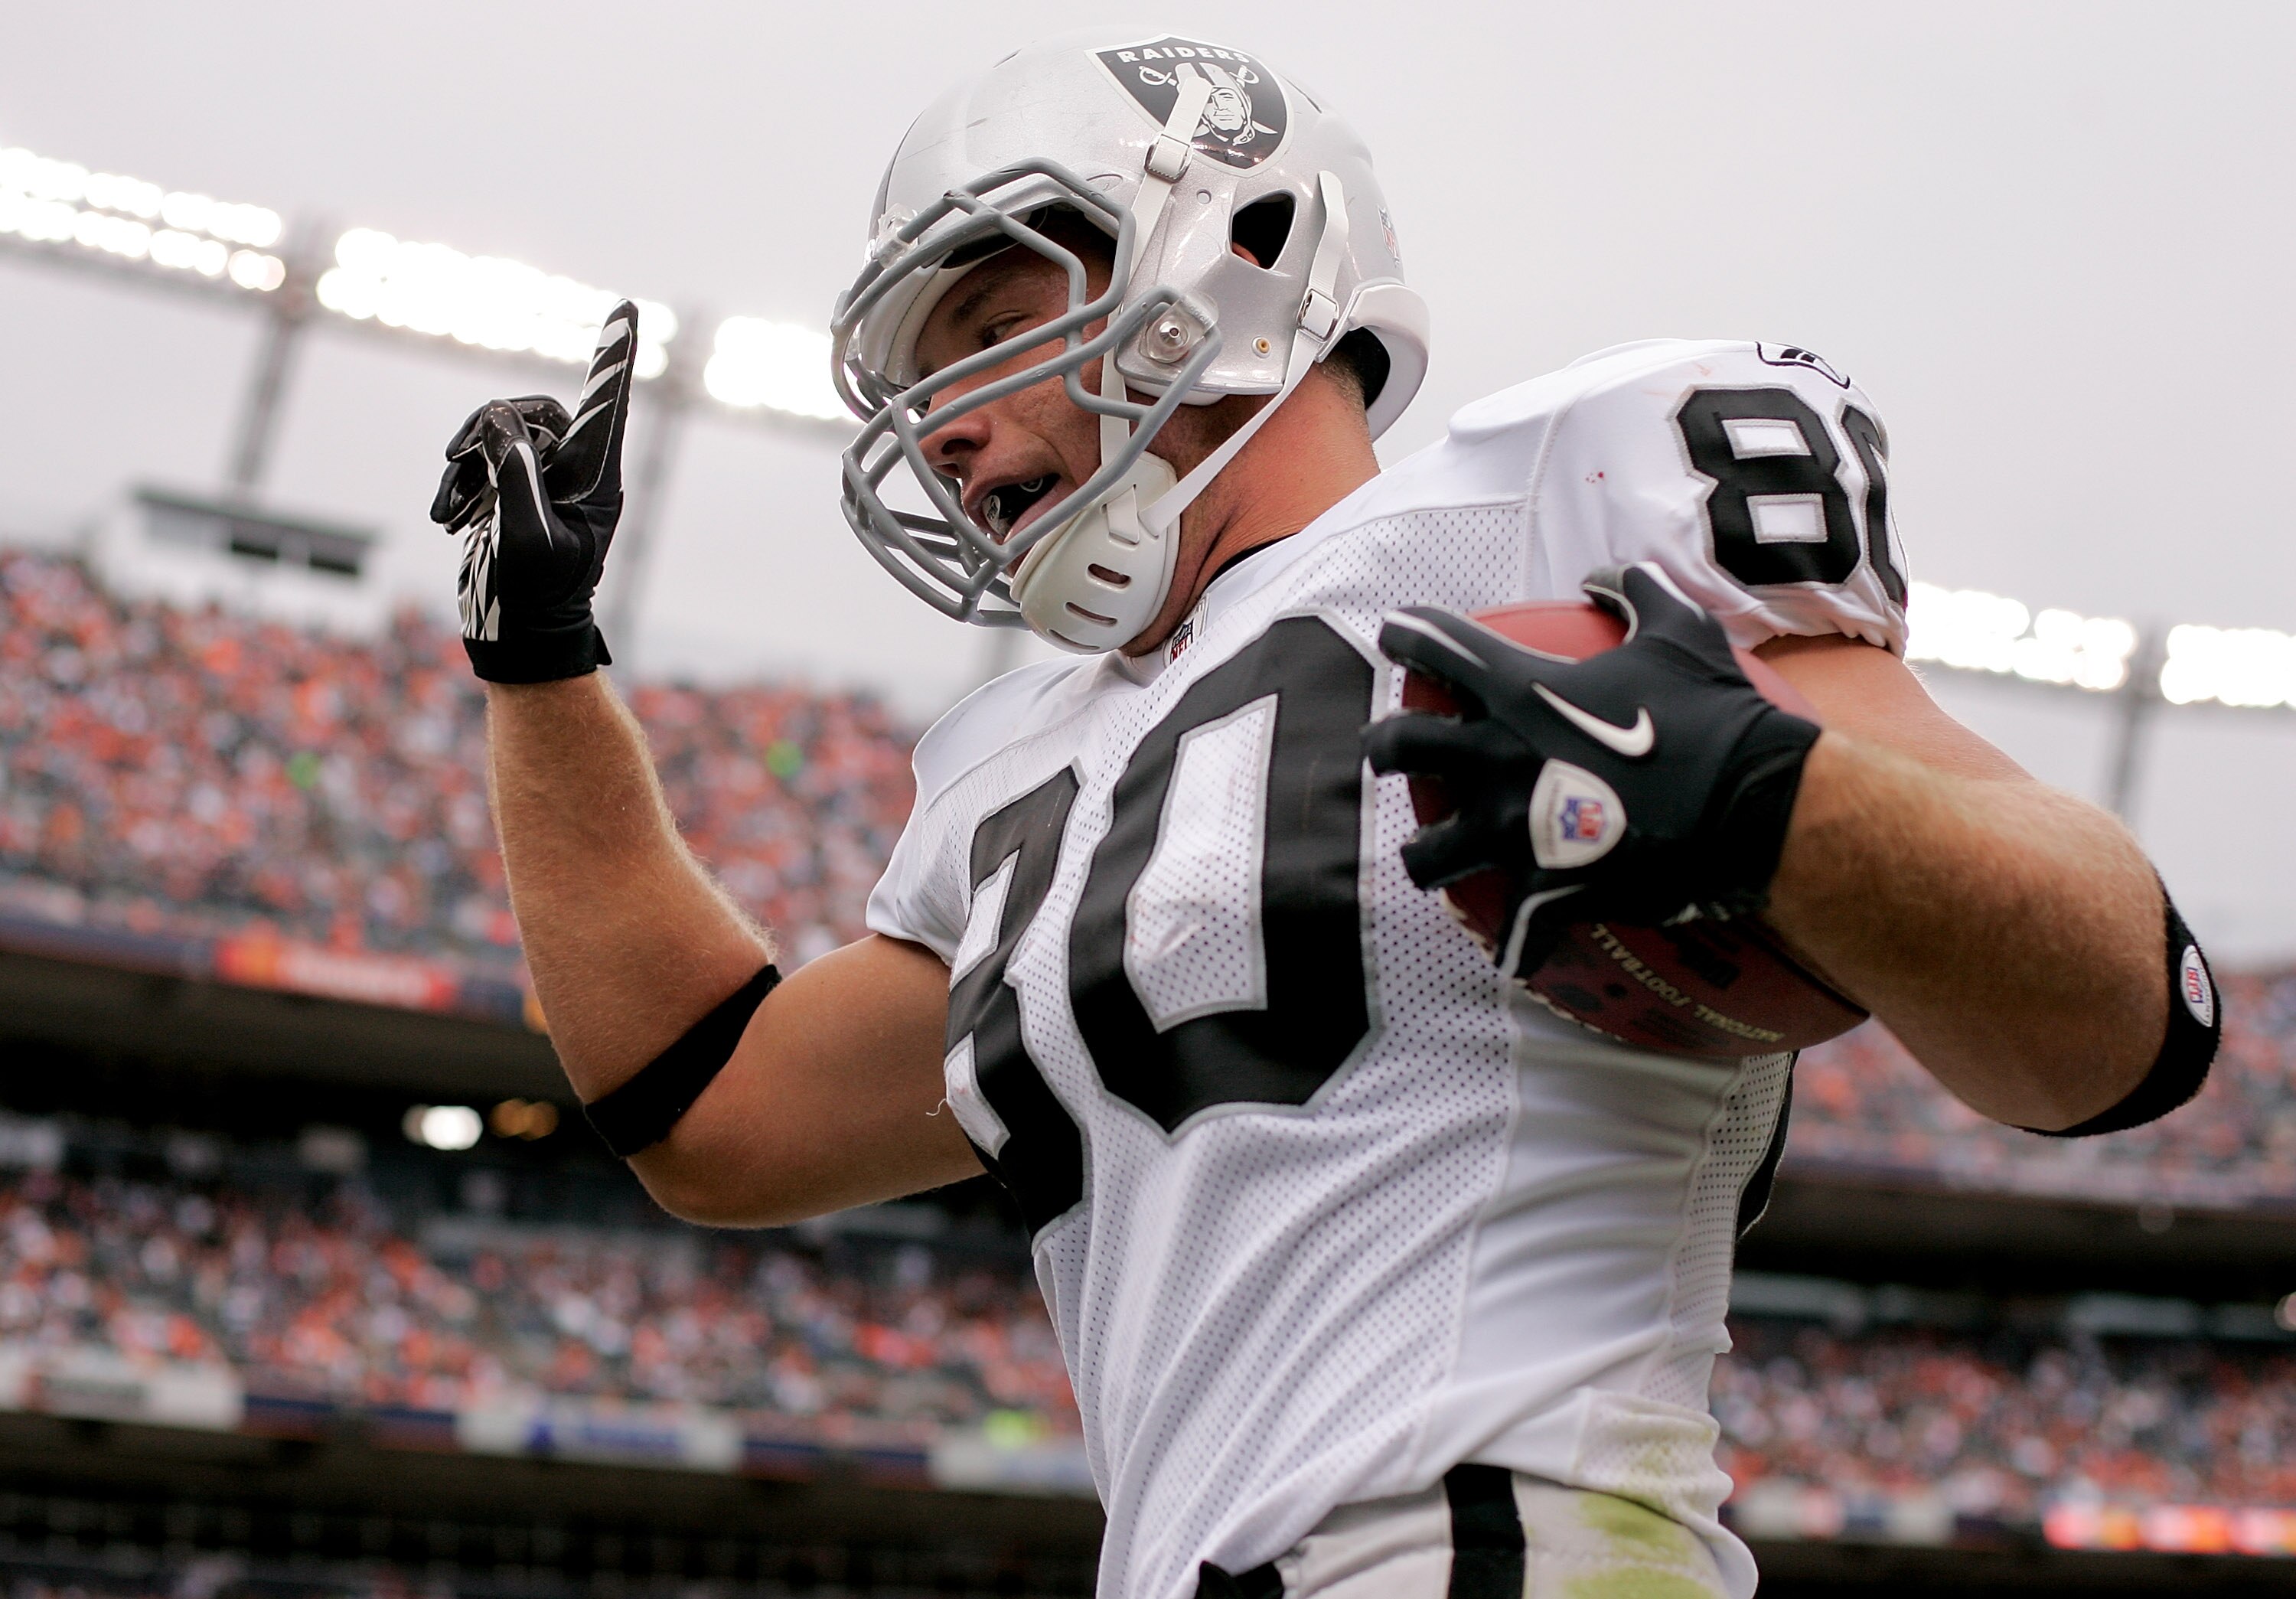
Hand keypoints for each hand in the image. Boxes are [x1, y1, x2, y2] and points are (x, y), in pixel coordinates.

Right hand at [429, 302, 638, 681]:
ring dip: (467, 464)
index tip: (627, 310)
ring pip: (501, 432)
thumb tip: (499, 418)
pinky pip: (481, 456)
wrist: (517, 633)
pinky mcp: (513, 487)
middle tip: (456, 461)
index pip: (607, 406)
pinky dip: (458, 482)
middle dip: (491, 430)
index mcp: (598, 479)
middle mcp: (576, 470)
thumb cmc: (532, 598)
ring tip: (453, 512)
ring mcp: (544, 477)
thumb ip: (514, 475)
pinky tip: (447, 517)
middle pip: (536, 411)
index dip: (613, 357)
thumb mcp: (524, 539)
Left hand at [1362, 563, 1820, 976]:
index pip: (1432, 647)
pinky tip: (1513, 952)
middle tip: (1390, 752)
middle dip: (1384, 748)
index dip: (1405, 635)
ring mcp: (1516, 829)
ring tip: (1431, 857)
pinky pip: (1513, 936)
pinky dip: (1514, 947)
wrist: (1756, 804)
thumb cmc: (1717, 713)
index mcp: (1519, 690)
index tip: (1396, 637)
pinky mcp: (1547, 889)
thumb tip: (1606, 576)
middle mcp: (1497, 757)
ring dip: (1425, 856)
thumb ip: (1635, 591)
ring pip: (1428, 854)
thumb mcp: (1680, 632)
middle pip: (1399, 747)